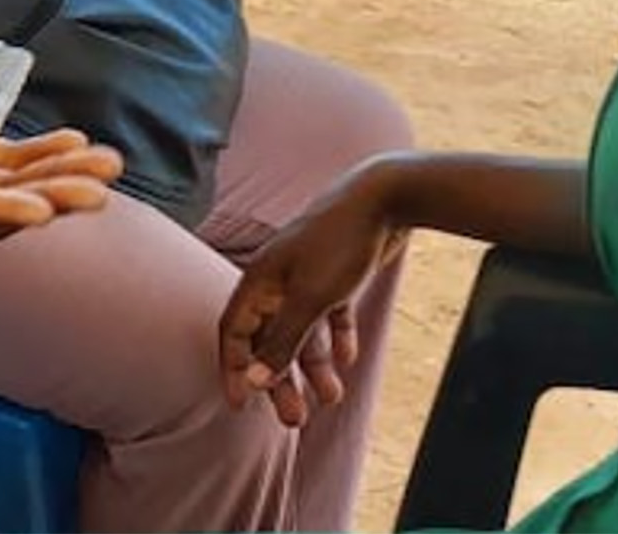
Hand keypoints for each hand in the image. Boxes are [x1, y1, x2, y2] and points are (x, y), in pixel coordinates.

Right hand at [219, 162, 407, 426]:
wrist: (384, 198)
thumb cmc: (339, 244)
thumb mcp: (310, 299)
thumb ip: (281, 341)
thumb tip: (254, 380)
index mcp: (261, 279)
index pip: (234, 329)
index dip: (234, 366)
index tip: (240, 405)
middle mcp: (278, 279)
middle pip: (268, 337)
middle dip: (280, 378)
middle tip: (293, 418)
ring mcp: (308, 276)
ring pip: (302, 331)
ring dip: (312, 366)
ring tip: (332, 398)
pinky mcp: (336, 275)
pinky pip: (329, 315)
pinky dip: (336, 338)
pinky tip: (348, 359)